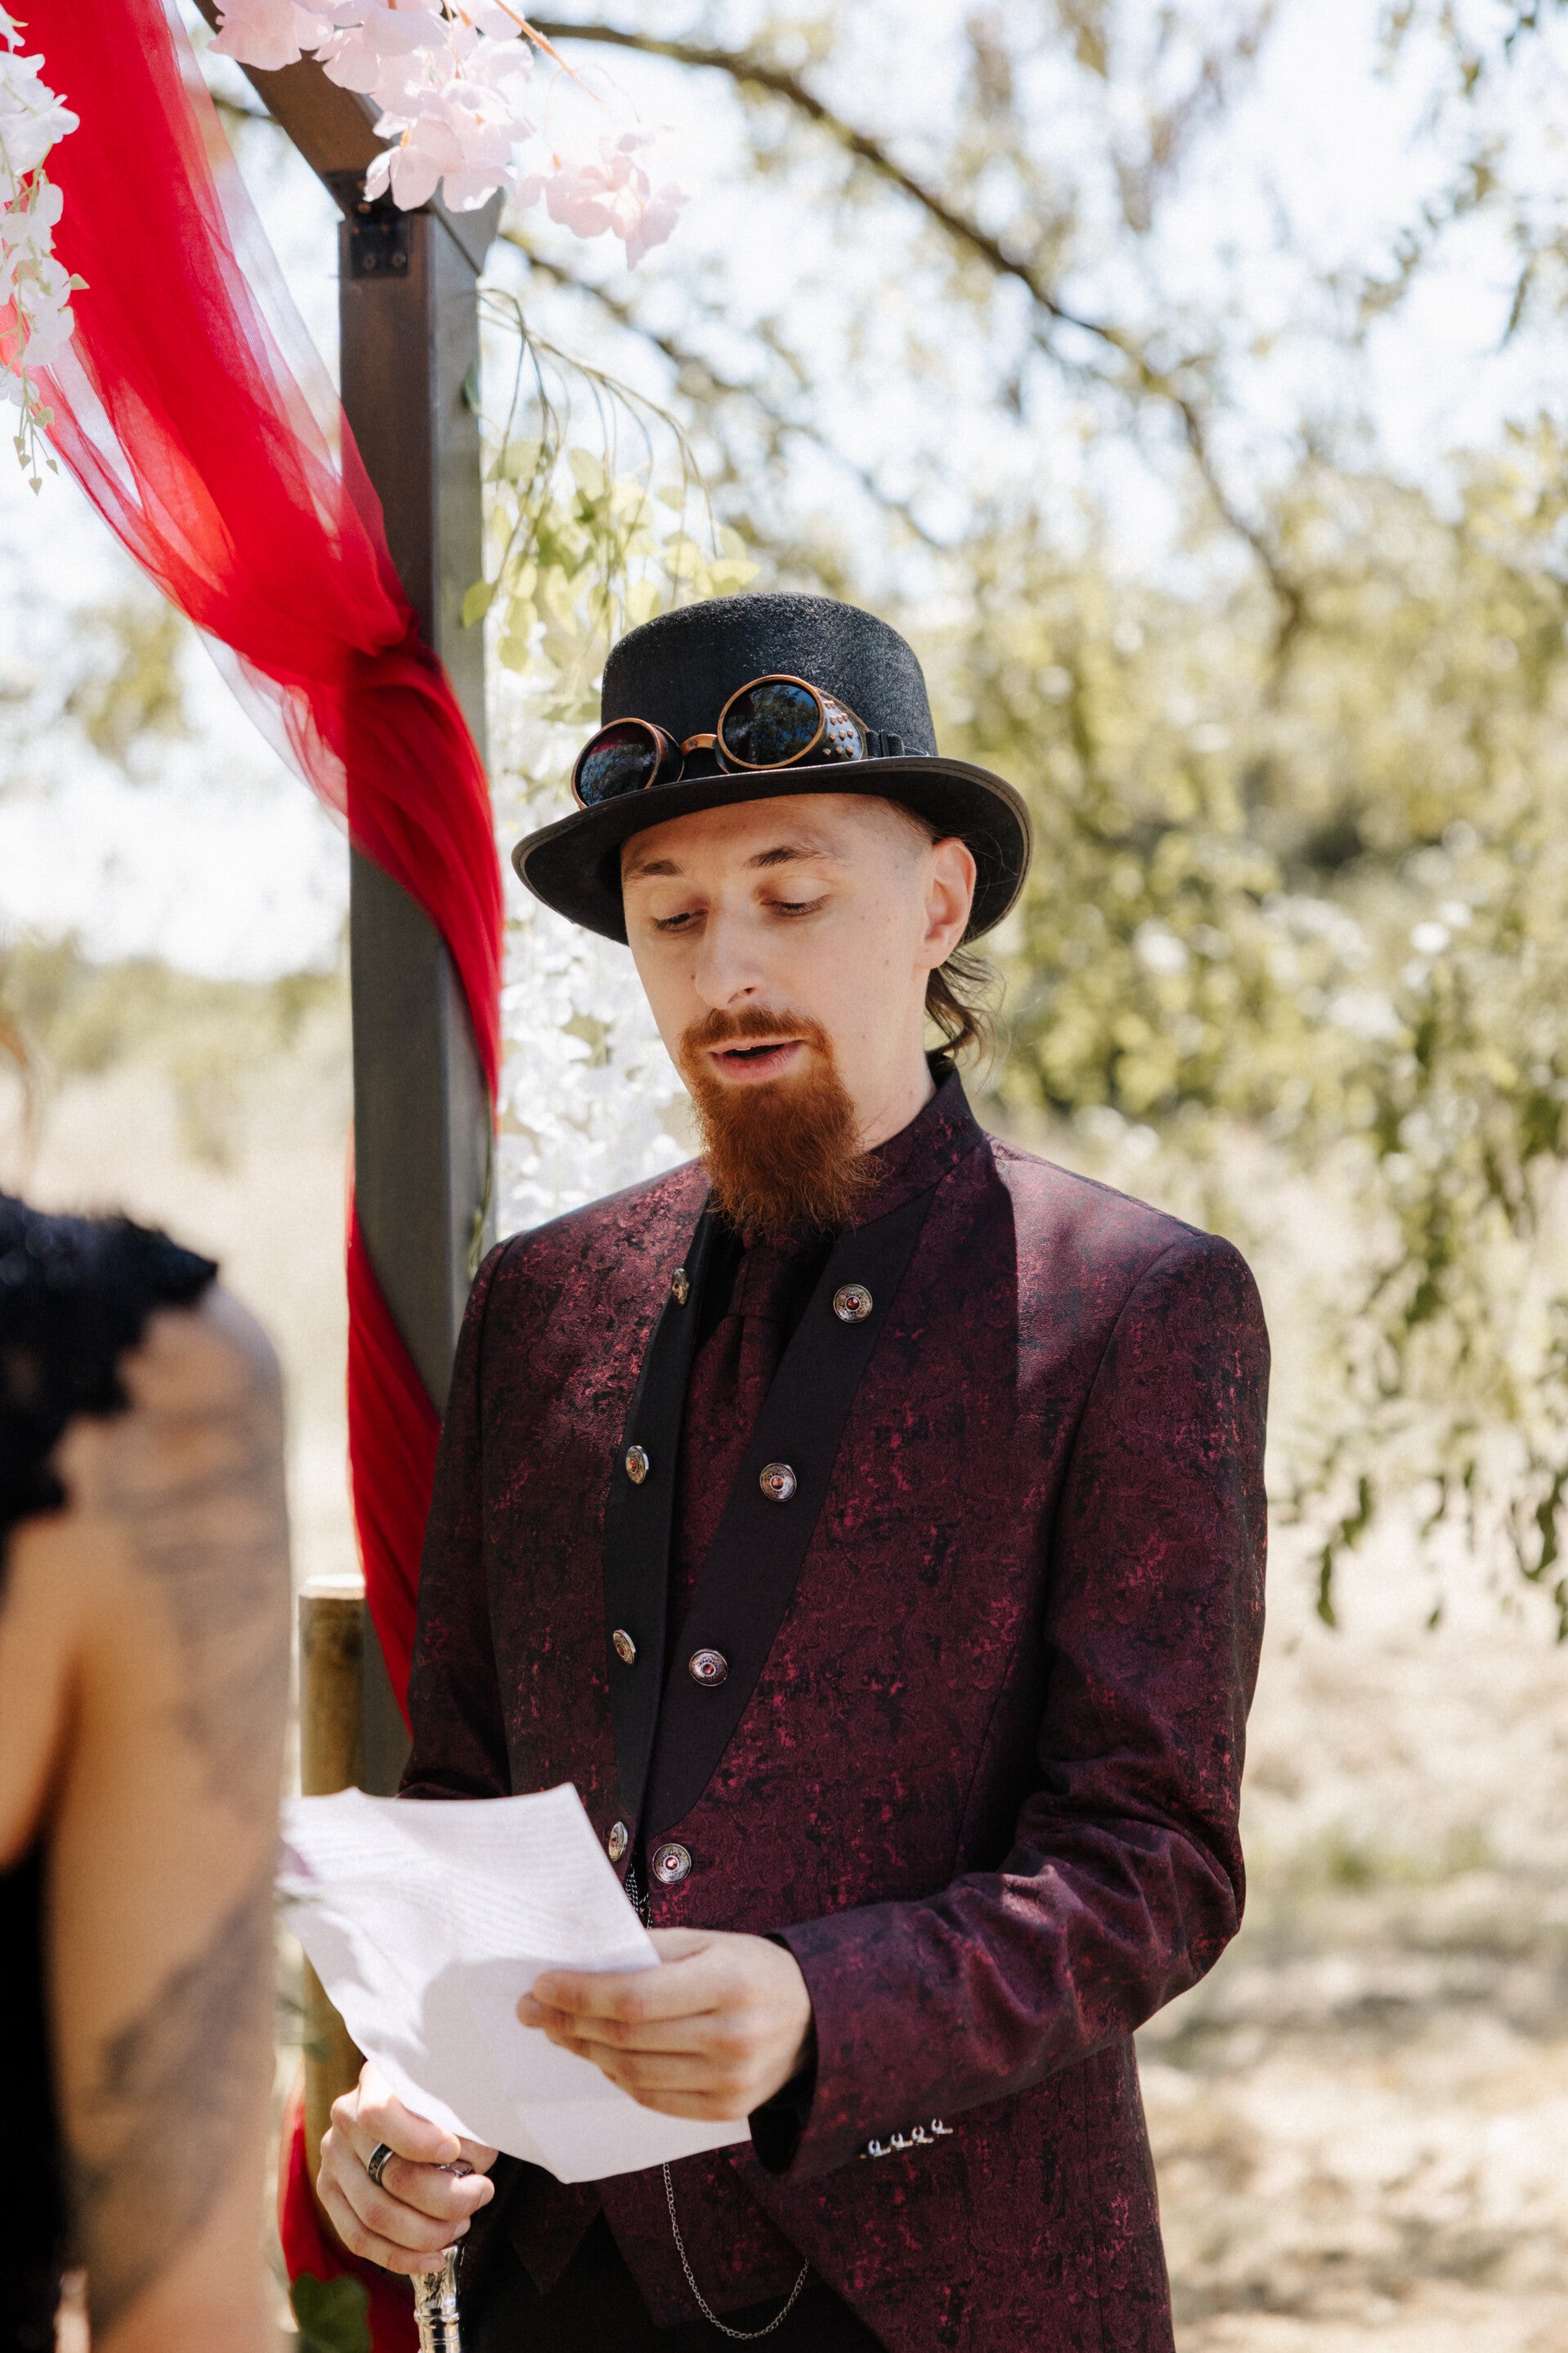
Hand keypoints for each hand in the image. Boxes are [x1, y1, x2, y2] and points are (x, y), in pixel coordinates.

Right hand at [317, 2061, 497, 2276]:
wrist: (411, 2103)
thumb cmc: (444, 2099)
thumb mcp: (454, 2093)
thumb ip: (461, 2120)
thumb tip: (471, 2164)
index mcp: (374, 2081)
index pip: (380, 2114)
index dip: (419, 2140)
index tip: (454, 2152)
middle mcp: (345, 2118)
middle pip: (389, 2176)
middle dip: (444, 2198)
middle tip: (480, 2194)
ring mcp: (333, 2158)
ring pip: (375, 2216)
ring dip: (428, 2232)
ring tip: (462, 2224)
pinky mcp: (330, 2193)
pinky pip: (359, 2239)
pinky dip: (401, 2257)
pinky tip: (434, 2258)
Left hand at [517, 1927, 813, 2121]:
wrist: (816, 2020)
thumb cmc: (754, 1970)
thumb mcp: (712, 1941)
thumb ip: (651, 1949)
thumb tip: (582, 1960)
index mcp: (728, 1983)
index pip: (634, 1998)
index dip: (580, 1994)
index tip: (543, 1983)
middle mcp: (731, 2038)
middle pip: (626, 2038)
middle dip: (569, 2021)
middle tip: (533, 2007)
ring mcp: (729, 2083)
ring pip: (632, 2073)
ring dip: (585, 2050)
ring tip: (558, 2028)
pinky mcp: (724, 2111)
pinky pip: (651, 2097)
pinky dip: (616, 2075)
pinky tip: (599, 2053)